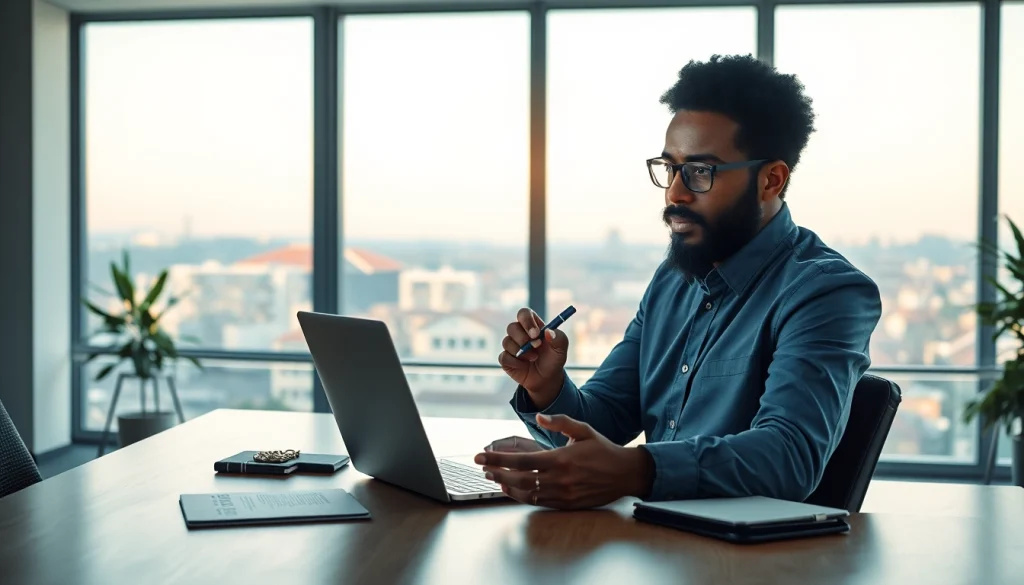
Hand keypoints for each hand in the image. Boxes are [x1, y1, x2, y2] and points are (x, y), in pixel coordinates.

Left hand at [474, 414, 653, 509]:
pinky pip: (538, 502)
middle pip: (518, 479)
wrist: (626, 473)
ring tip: (494, 478)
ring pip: (526, 494)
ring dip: (506, 486)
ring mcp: (563, 494)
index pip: (520, 460)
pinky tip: (513, 489)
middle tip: (482, 468)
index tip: (481, 457)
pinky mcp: (567, 504)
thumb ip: (560, 422)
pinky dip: (522, 497)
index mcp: (561, 458)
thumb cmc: (603, 449)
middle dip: (496, 473)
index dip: (497, 459)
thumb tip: (539, 416)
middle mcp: (559, 479)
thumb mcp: (583, 429)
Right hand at [498, 308, 568, 409]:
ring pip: (506, 342)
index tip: (535, 333)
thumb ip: (558, 338)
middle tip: (536, 346)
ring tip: (534, 358)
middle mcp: (520, 333)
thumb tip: (548, 332)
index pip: (523, 313)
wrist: (547, 379)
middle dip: (523, 338)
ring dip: (521, 352)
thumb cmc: (553, 359)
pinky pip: (503, 357)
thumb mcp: (561, 349)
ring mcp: (511, 346)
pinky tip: (524, 366)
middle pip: (512, 327)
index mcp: (532, 325)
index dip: (527, 320)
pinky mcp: (506, 359)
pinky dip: (515, 362)